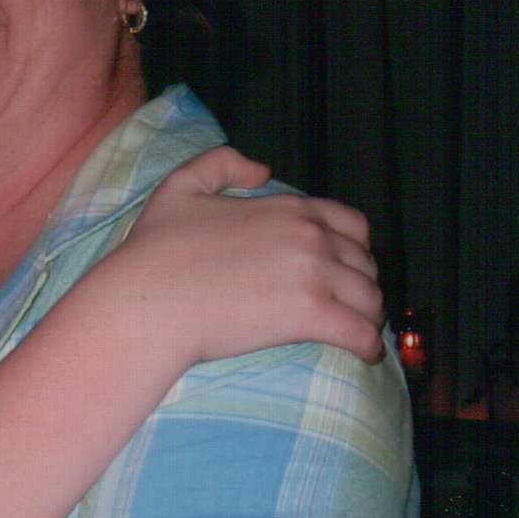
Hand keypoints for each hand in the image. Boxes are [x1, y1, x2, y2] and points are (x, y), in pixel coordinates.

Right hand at [115, 146, 383, 363]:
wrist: (148, 300)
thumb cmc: (156, 249)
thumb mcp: (181, 186)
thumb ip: (222, 163)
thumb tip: (263, 170)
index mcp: (289, 208)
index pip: (352, 225)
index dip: (354, 249)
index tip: (344, 271)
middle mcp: (310, 237)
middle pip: (365, 264)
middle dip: (361, 285)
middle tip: (347, 307)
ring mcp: (314, 275)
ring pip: (371, 298)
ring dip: (369, 316)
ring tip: (357, 332)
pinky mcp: (310, 316)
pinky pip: (362, 332)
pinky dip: (370, 345)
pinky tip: (365, 354)